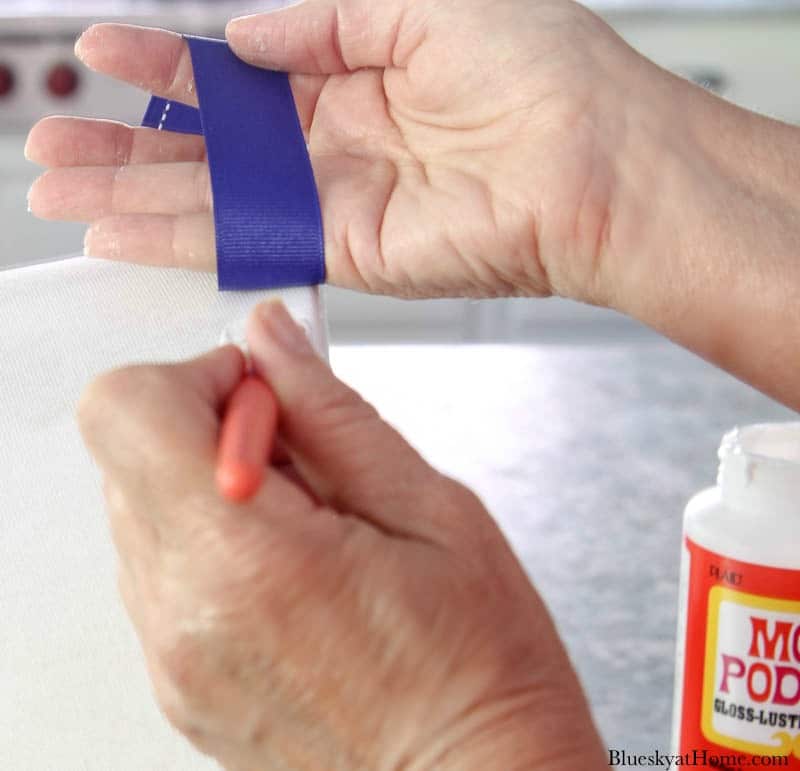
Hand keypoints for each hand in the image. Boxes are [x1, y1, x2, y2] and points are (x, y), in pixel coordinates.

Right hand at [28, 0, 664, 303]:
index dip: (169, 62)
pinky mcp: (348, 252)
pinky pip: (250, 240)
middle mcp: (339, 144)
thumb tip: (246, 39)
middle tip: (54, 144)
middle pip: (214, 147)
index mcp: (356, 74)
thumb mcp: (420, 1)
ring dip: (133, 196)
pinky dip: (182, 238)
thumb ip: (324, 19)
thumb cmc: (539, 71)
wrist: (593, 158)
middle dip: (130, 144)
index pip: (240, 74)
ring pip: (216, 201)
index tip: (103, 49)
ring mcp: (338, 202)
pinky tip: (120, 231)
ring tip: (57, 189)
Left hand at [77, 300, 605, 770]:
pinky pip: (162, 569)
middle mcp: (187, 614)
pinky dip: (214, 540)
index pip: (129, 410)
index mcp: (251, 559)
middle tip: (302, 457)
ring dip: (213, 484)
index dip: (196, 376)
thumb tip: (274, 339)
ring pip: (143, 507)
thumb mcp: (430, 508)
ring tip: (308, 522)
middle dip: (211, 424)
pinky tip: (293, 566)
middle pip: (129, 452)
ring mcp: (172, 655)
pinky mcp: (179, 679)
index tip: (267, 394)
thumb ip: (332, 411)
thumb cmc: (478, 665)